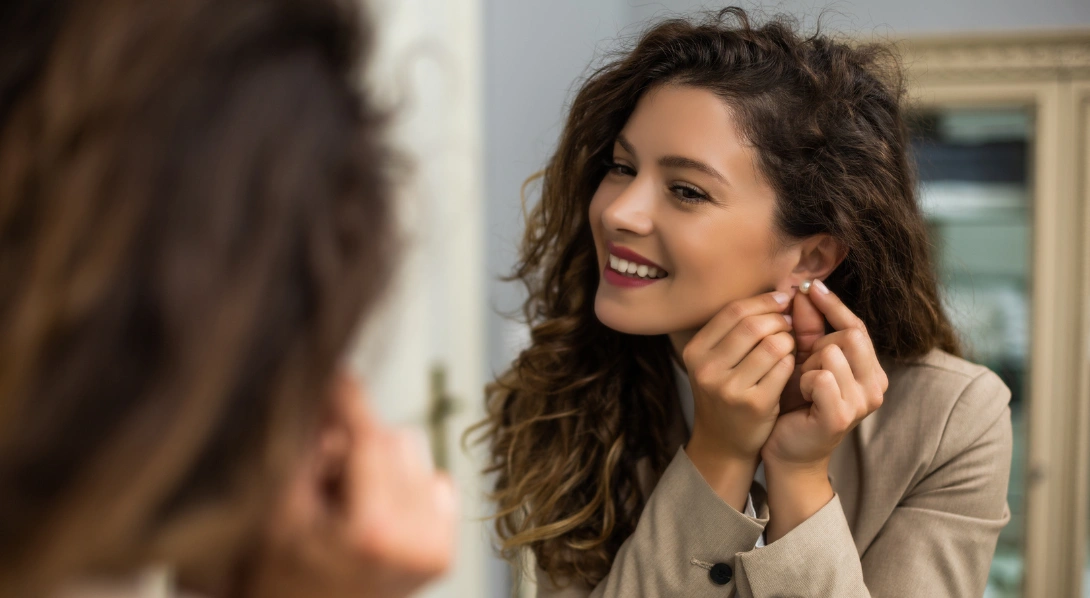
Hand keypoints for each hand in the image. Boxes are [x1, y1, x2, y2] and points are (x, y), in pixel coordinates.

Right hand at [246, 372, 456, 597]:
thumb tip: (325, 391)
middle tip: (324, 473)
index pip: (372, 440)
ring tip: (345, 500)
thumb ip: (301, 451)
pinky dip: (402, 484)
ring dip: (379, 461)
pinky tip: (371, 513)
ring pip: (416, 455)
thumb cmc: (280, 578)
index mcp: (375, 532)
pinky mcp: (444, 551)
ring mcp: (437, 548)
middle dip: (357, 443)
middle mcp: (419, 541)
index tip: (338, 373)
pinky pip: (433, 479)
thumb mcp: (276, 512)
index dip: (352, 401)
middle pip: (398, 441)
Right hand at [681, 291, 795, 508]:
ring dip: (789, 340)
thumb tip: (778, 292)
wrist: (723, 442)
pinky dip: (792, 361)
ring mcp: (729, 388)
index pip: (734, 311)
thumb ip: (736, 329)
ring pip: (772, 344)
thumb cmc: (725, 393)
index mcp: (695, 351)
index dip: (764, 301)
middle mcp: (707, 369)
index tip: (783, 299)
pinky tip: (790, 365)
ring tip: (790, 344)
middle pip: (753, 325)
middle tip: (790, 323)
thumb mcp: (716, 360)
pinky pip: (784, 367)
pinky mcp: (754, 404)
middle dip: (779, 319)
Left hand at [762, 279, 887, 469]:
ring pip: (832, 354)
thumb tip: (804, 290)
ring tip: (801, 384)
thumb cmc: (796, 404)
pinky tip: (800, 395)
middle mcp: (876, 385)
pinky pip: (821, 377)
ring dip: (808, 365)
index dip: (833, 304)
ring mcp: (863, 403)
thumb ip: (808, 328)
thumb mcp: (803, 360)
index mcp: (871, 370)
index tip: (809, 286)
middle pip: (848, 336)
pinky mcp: (842, 416)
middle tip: (802, 366)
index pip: (857, 326)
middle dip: (817, 344)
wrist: (787, 451)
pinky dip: (804, 381)